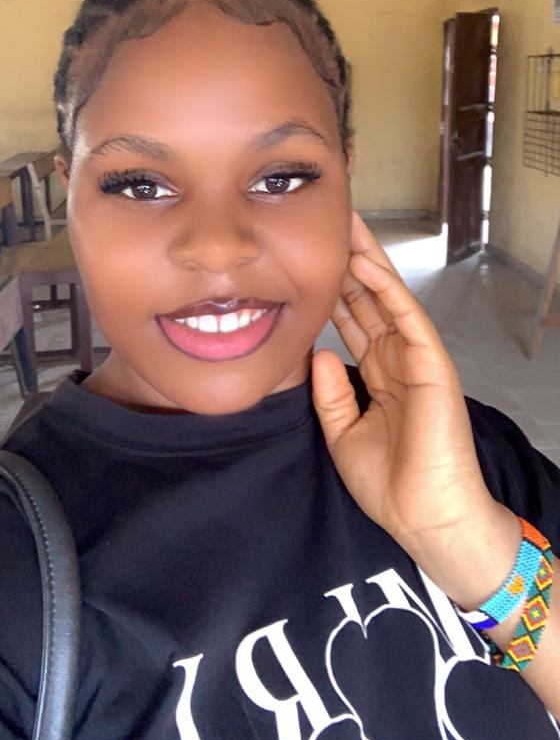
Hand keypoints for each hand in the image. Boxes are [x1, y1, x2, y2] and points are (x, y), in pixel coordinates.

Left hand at [311, 211, 519, 606]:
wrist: (423, 516)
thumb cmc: (388, 484)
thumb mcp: (343, 433)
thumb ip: (331, 392)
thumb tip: (320, 351)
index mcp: (379, 375)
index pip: (353, 320)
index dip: (334, 289)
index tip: (308, 259)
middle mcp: (397, 358)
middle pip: (369, 299)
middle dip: (348, 262)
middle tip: (326, 224)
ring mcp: (416, 357)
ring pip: (388, 298)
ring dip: (367, 261)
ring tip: (346, 224)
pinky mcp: (431, 362)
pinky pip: (405, 317)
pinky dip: (385, 289)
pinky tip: (364, 263)